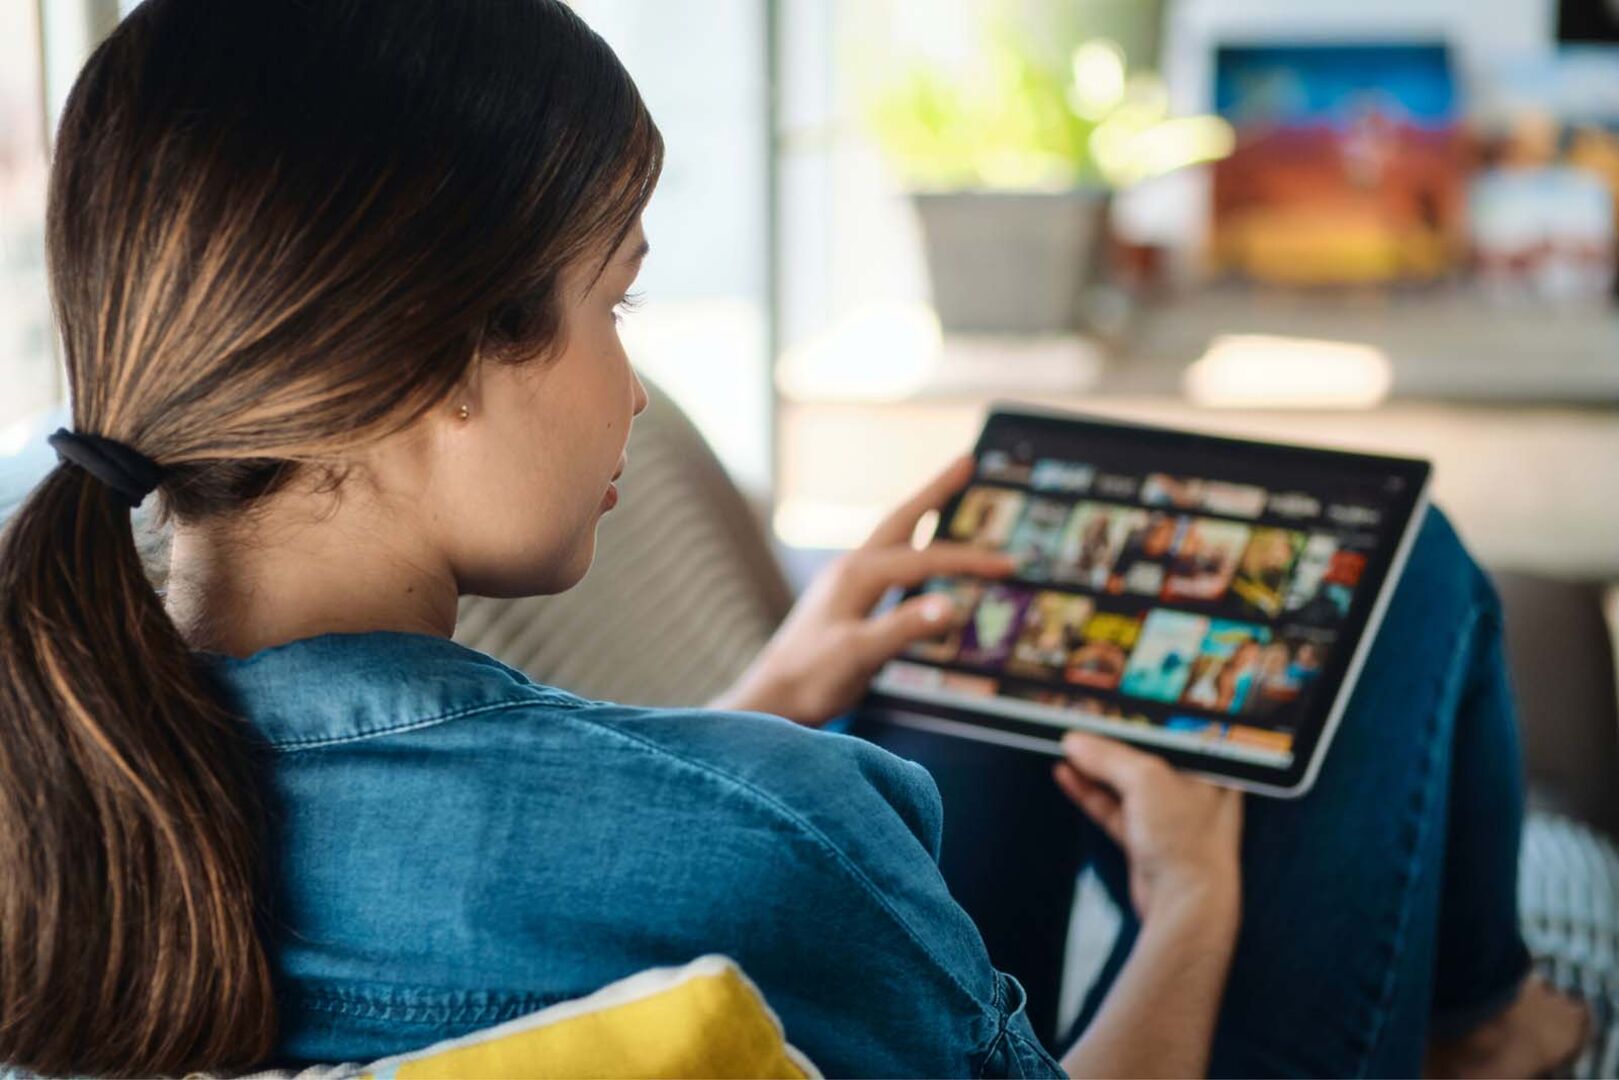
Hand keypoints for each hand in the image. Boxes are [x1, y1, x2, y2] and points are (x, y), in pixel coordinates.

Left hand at [712, 454, 1015, 725]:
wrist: (771, 700)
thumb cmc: (811, 679)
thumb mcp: (860, 655)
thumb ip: (904, 629)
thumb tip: (953, 606)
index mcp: (858, 574)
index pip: (926, 559)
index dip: (969, 562)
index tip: (1009, 565)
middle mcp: (852, 567)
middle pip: (903, 519)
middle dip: (936, 491)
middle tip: (968, 460)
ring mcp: (846, 581)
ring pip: (894, 536)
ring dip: (923, 514)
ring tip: (949, 494)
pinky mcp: (845, 600)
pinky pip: (888, 561)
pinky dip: (912, 547)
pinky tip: (919, 557)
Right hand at [1054, 731, 1242, 926]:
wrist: (1187, 904)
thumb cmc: (1187, 839)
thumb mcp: (1146, 781)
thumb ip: (1109, 757)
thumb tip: (1075, 741)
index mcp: (1208, 767)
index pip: (1167, 731)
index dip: (1135, 718)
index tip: (1102, 707)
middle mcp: (1191, 788)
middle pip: (1142, 755)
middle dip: (1107, 744)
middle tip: (1076, 726)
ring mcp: (1168, 816)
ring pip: (1123, 783)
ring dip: (1093, 768)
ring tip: (1063, 748)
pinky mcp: (1146, 840)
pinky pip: (1112, 808)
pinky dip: (1089, 793)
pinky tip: (1066, 775)